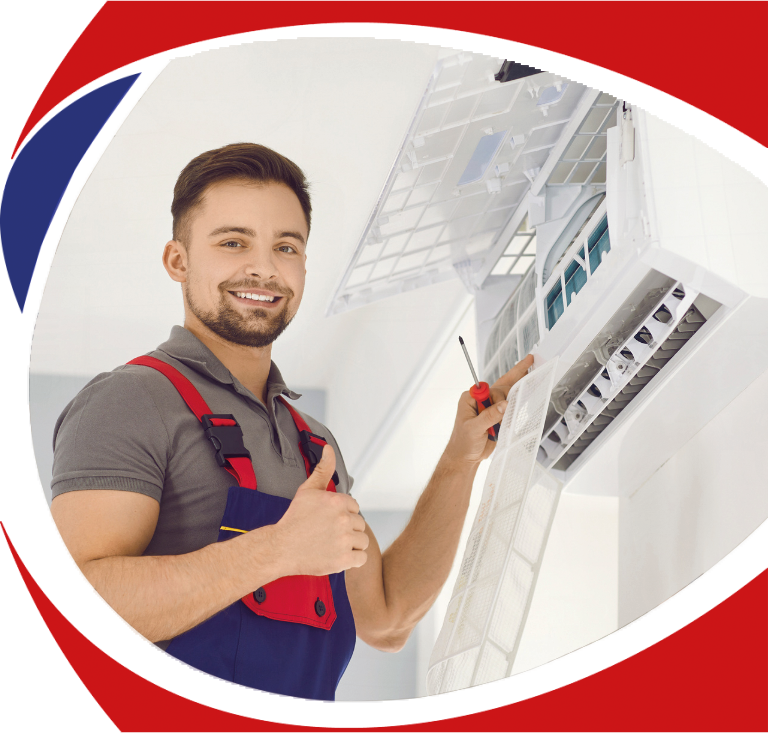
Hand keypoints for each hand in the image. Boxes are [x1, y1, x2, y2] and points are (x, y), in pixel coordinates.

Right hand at [271, 445, 368, 576]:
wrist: (280, 548)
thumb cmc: (294, 519)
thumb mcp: (308, 490)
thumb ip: (323, 469)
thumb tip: (328, 449)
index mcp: (337, 501)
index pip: (355, 508)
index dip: (343, 515)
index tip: (329, 521)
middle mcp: (343, 519)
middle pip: (360, 524)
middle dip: (347, 529)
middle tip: (329, 534)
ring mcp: (344, 540)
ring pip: (362, 541)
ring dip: (352, 544)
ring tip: (334, 545)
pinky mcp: (343, 560)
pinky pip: (361, 558)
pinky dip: (353, 559)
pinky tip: (338, 555)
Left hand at [443, 354, 534, 466]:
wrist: (465, 457)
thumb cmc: (463, 443)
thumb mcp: (474, 429)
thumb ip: (489, 416)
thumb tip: (504, 405)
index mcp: (470, 398)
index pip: (490, 390)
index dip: (501, 397)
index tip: (507, 406)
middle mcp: (480, 400)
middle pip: (501, 385)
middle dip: (516, 374)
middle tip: (530, 360)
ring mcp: (489, 407)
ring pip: (507, 394)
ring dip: (519, 387)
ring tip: (532, 370)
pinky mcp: (496, 416)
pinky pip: (510, 407)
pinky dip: (519, 400)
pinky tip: (527, 390)